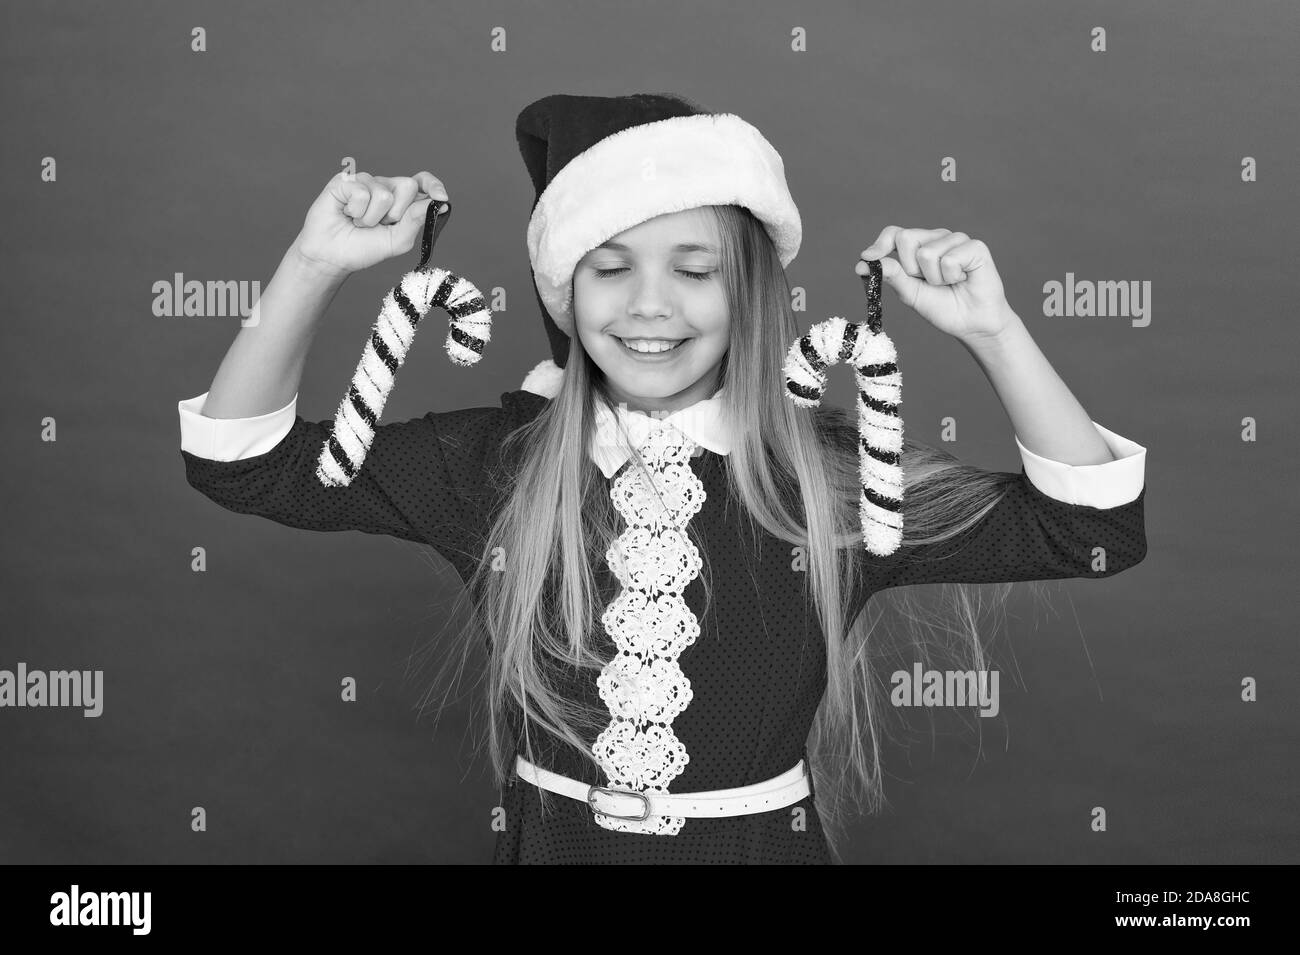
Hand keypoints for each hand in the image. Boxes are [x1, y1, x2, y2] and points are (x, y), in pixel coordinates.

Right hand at [292, 170, 449, 277]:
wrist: (332, 256)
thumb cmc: (363, 248)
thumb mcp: (397, 241)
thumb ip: (416, 221)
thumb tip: (439, 203)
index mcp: (401, 200)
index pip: (422, 182)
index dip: (433, 185)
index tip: (441, 197)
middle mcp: (385, 187)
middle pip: (407, 185)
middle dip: (396, 213)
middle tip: (379, 225)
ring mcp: (366, 181)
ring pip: (384, 194)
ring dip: (371, 218)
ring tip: (359, 223)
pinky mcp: (346, 180)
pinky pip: (362, 193)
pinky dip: (356, 212)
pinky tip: (347, 214)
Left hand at [856, 226, 1014, 343]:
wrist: (971, 324)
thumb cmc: (943, 308)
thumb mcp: (911, 293)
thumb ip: (891, 275)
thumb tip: (862, 264)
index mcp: (919, 247)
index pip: (894, 233)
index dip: (880, 244)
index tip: (869, 258)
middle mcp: (937, 238)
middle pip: (906, 238)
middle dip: (911, 269)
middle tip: (930, 283)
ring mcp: (956, 240)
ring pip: (927, 253)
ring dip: (936, 278)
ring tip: (950, 283)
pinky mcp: (975, 247)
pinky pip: (950, 259)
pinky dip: (952, 276)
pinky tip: (964, 280)